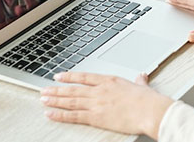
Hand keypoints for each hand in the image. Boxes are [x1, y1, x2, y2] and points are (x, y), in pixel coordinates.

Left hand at [41, 72, 173, 138]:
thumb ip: (139, 82)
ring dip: (55, 100)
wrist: (150, 110)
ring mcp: (96, 103)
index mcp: (110, 81)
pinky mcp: (96, 117)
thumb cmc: (148, 100)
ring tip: (43, 99)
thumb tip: (141, 77)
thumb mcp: (142, 86)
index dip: (70, 77)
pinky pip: (74, 116)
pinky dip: (60, 114)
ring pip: (70, 101)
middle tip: (44, 90)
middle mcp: (100, 90)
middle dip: (57, 90)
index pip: (84, 77)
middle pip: (73, 89)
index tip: (59, 76)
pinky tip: (50, 113)